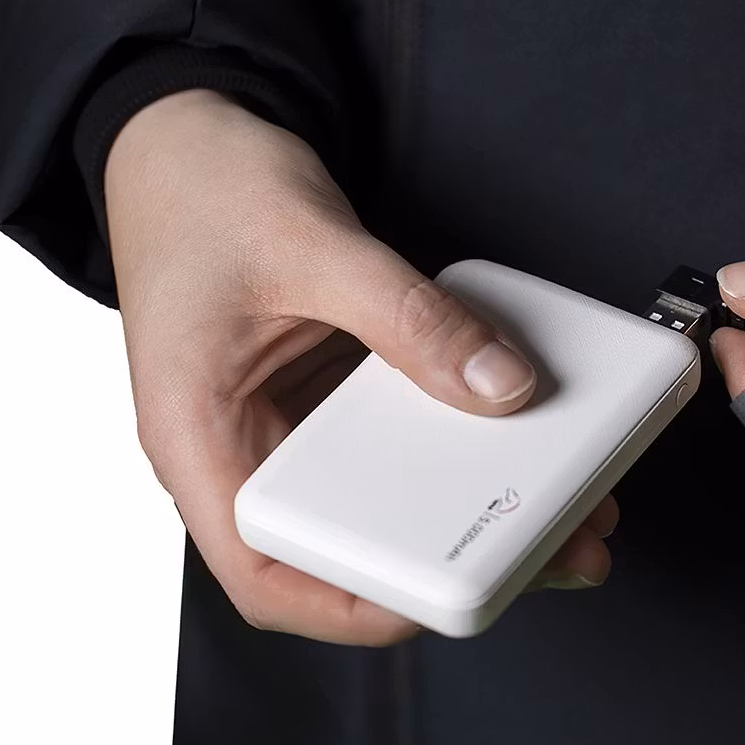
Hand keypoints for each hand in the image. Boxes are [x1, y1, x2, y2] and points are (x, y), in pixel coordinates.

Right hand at [106, 89, 612, 645]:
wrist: (179, 136)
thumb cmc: (201, 190)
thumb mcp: (311, 246)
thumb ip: (408, 318)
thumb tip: (503, 383)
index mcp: (198, 440)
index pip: (268, 572)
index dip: (353, 607)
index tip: (446, 600)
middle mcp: (243, 448)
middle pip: (344, 551)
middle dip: (450, 566)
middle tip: (550, 552)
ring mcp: (289, 424)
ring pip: (381, 504)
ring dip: (472, 512)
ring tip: (565, 509)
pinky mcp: (329, 394)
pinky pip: (398, 442)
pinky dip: (460, 450)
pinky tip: (521, 443)